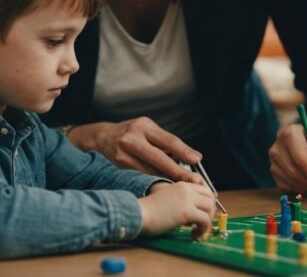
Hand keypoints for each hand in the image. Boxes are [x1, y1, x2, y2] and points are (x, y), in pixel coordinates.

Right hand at [68, 117, 202, 182]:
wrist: (101, 137)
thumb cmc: (131, 133)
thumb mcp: (147, 129)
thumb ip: (165, 142)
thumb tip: (190, 157)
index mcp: (144, 127)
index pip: (168, 141)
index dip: (184, 151)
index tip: (197, 160)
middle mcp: (132, 139)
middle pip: (159, 158)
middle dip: (177, 171)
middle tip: (193, 180)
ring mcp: (122, 154)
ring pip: (149, 171)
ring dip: (166, 179)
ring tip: (181, 186)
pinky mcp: (117, 167)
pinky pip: (139, 177)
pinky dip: (152, 181)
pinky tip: (162, 187)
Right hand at [139, 181, 215, 236]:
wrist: (138, 214)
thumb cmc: (147, 211)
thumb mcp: (166, 199)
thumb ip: (179, 200)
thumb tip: (192, 212)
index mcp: (181, 186)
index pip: (204, 190)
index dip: (207, 203)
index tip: (204, 213)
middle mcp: (187, 190)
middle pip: (210, 198)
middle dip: (210, 212)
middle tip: (203, 223)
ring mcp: (187, 200)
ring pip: (210, 208)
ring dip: (208, 222)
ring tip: (198, 231)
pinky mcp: (186, 212)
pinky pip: (205, 220)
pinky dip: (204, 229)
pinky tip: (194, 234)